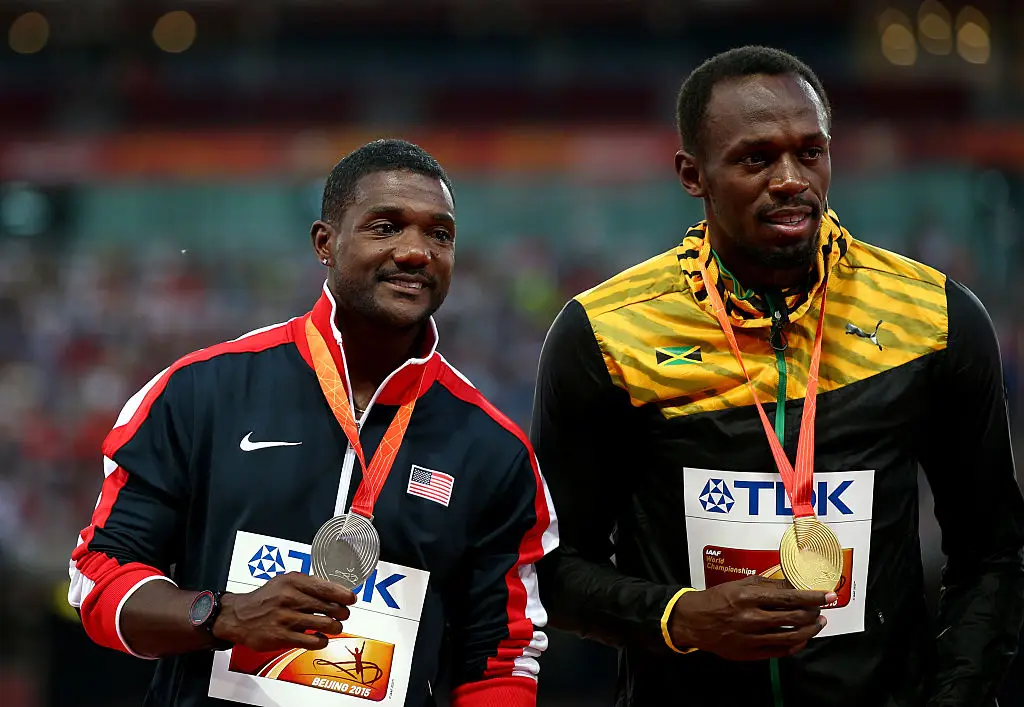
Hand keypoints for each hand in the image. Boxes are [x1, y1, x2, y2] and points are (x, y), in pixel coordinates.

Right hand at [212, 572, 356, 651]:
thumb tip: (335, 590)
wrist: (238, 616)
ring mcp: (286, 618)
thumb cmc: (265, 599)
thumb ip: (308, 584)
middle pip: (329, 607)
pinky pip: (312, 641)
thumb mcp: (284, 582)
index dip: (343, 594)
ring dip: (335, 627)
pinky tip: (321, 638)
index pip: (326, 587)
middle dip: (341, 612)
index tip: (351, 599)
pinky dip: (322, 641)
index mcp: (292, 582)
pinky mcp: (282, 637)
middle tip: (343, 615)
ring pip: (324, 624)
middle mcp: (290, 598)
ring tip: (334, 627)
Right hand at [668, 576, 834, 659]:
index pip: (789, 597)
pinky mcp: (751, 653)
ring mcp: (752, 638)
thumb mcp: (740, 585)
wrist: (695, 621)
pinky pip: (781, 651)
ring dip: (810, 630)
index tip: (828, 595)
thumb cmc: (718, 599)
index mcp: (749, 597)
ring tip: (818, 623)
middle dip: (814, 613)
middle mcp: (752, 618)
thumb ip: (767, 585)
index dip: (812, 597)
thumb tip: (794, 585)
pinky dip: (796, 644)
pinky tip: (802, 638)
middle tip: (822, 609)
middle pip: (794, 617)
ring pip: (791, 636)